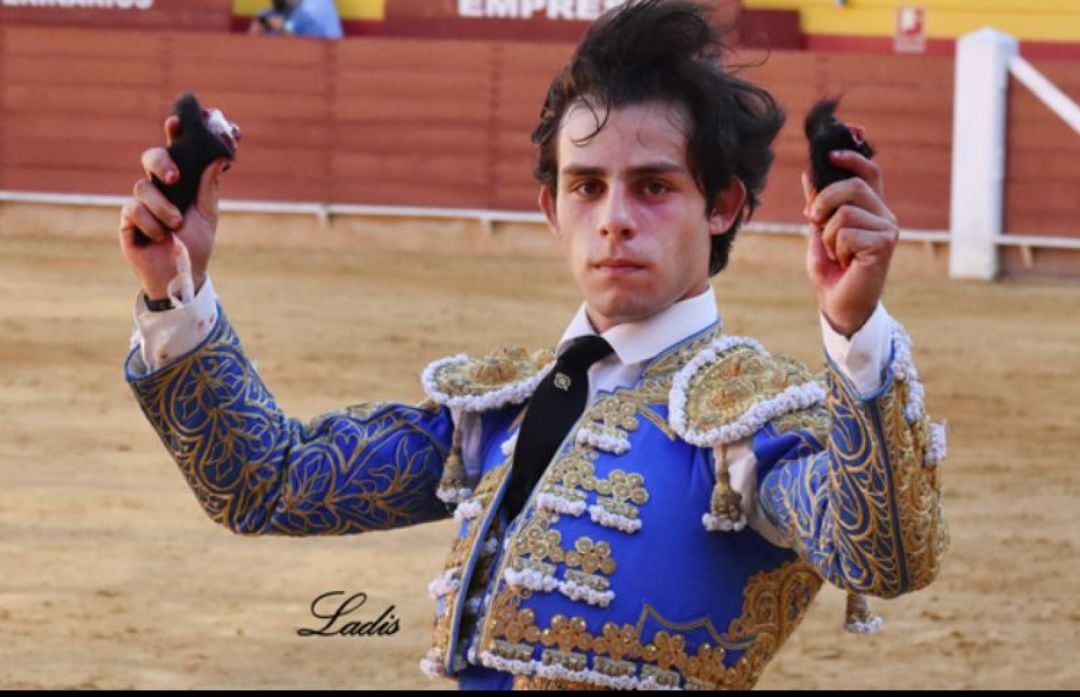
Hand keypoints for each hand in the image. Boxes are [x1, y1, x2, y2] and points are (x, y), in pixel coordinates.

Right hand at [118, 115, 226, 300]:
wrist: (180, 275)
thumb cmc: (195, 243)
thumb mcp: (207, 215)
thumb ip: (209, 187)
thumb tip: (220, 158)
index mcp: (181, 182)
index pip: (177, 151)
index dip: (177, 132)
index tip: (181, 119)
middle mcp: (159, 187)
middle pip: (151, 157)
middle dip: (161, 162)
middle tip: (174, 178)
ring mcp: (142, 202)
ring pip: (142, 186)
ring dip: (163, 208)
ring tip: (175, 225)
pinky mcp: (127, 219)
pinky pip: (133, 209)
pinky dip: (151, 224)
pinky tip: (159, 236)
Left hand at [802, 150, 898, 336]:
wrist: (839, 304)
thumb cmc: (831, 270)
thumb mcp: (818, 230)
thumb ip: (817, 203)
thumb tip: (808, 172)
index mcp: (871, 208)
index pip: (869, 171)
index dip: (853, 157)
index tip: (830, 154)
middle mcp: (884, 214)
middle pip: (853, 186)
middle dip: (824, 201)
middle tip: (814, 220)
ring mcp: (887, 229)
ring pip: (845, 212)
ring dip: (828, 234)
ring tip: (835, 252)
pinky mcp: (884, 244)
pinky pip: (847, 233)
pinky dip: (836, 249)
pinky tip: (845, 262)